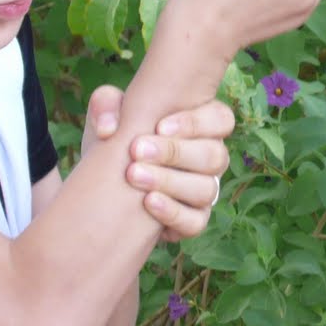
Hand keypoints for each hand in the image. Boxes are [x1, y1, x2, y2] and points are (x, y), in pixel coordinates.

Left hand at [84, 85, 234, 241]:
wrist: (103, 183)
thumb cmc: (115, 139)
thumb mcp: (106, 115)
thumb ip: (105, 104)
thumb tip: (109, 126)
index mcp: (200, 126)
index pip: (221, 119)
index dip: (196, 122)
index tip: (159, 126)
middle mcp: (209, 158)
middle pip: (215, 155)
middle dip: (175, 152)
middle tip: (137, 150)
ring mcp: (204, 191)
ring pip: (206, 189)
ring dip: (169, 181)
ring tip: (134, 175)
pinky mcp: (192, 220)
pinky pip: (196, 222)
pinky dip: (173, 213)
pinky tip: (147, 202)